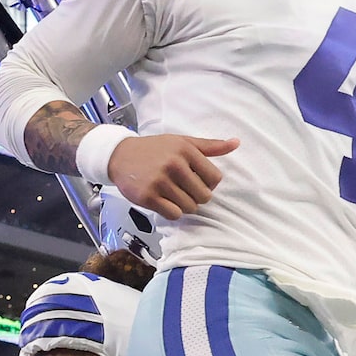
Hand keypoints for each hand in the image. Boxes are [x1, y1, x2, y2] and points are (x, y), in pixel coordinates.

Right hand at [106, 132, 239, 216]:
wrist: (119, 155)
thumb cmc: (154, 149)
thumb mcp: (182, 142)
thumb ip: (210, 146)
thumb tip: (236, 143)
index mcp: (185, 150)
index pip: (215, 178)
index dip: (209, 184)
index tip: (198, 181)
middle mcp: (173, 165)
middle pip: (204, 196)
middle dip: (197, 196)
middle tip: (184, 190)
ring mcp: (159, 181)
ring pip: (189, 207)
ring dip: (184, 205)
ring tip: (173, 195)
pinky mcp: (148, 196)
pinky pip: (173, 214)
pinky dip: (172, 211)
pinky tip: (164, 201)